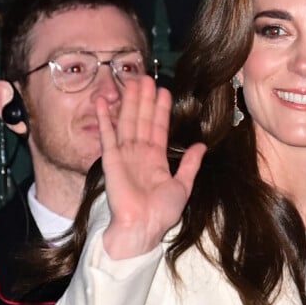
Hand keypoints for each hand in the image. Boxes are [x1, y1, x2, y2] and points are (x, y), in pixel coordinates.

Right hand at [97, 76, 205, 258]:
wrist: (142, 227)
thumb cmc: (161, 212)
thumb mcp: (183, 185)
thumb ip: (190, 164)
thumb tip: (202, 145)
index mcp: (156, 158)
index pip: (159, 127)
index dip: (161, 109)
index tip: (163, 90)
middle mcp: (139, 152)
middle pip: (142, 119)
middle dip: (145, 98)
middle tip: (146, 77)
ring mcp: (124, 153)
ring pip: (127, 121)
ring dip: (129, 101)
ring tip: (131, 81)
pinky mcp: (111, 158)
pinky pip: (107, 134)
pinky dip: (105, 117)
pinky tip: (103, 101)